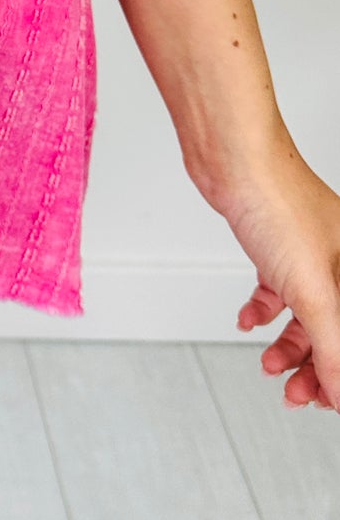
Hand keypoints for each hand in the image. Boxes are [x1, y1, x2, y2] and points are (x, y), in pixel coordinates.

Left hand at [205, 140, 339, 411]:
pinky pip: (278, 290)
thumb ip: (332, 350)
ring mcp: (309, 252)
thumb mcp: (314, 292)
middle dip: (316, 366)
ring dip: (287, 346)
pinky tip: (248, 321)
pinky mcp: (276, 245)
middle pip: (336, 330)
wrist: (232, 160)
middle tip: (295, 394)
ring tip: (269, 365)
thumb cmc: (278, 203)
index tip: (329, 402)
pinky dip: (263, 311)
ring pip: (306, 314)